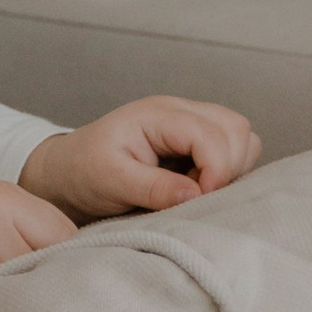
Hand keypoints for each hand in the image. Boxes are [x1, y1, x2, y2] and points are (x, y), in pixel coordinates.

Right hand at [0, 178, 76, 300]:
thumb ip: (23, 233)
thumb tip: (76, 271)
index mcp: (7, 195)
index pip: (64, 234)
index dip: (67, 263)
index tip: (59, 284)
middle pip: (49, 258)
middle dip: (45, 283)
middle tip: (41, 306)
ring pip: (23, 279)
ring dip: (19, 299)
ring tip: (8, 310)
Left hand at [21, 99, 260, 223]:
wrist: (69, 173)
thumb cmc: (84, 172)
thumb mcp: (110, 181)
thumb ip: (152, 188)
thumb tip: (195, 195)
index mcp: (156, 115)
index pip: (210, 133)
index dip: (215, 170)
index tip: (198, 199)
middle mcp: (179, 112)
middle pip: (236, 129)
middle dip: (227, 168)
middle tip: (195, 196)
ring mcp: (191, 124)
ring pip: (242, 138)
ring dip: (231, 169)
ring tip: (195, 191)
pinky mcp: (197, 142)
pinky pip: (234, 151)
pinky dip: (228, 172)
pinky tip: (198, 187)